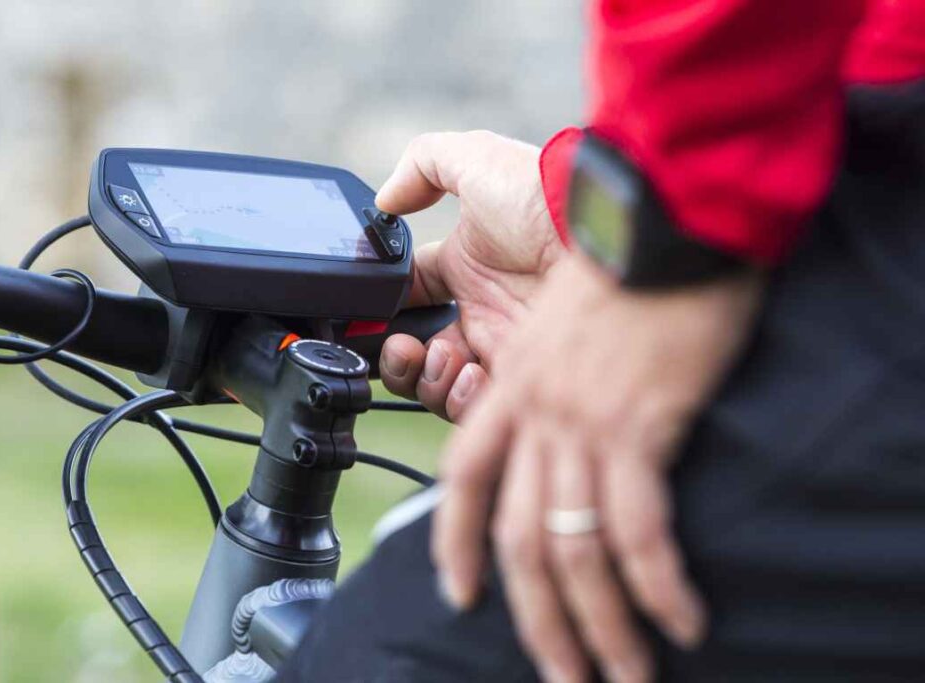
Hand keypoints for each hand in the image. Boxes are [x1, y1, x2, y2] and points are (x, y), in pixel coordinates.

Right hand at [376, 130, 566, 420]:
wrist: (600, 238)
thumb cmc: (542, 196)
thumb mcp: (476, 160)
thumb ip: (421, 166)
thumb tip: (384, 200)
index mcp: (464, 265)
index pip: (409, 296)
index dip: (381, 308)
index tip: (366, 314)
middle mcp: (481, 309)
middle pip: (419, 352)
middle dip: (398, 359)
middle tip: (405, 348)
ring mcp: (503, 346)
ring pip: (441, 385)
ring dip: (425, 380)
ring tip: (441, 359)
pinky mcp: (525, 380)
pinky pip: (480, 410)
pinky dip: (462, 400)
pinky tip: (470, 374)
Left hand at [433, 256, 764, 682]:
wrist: (668, 215)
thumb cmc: (628, 258)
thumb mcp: (564, 311)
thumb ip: (553, 365)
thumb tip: (572, 412)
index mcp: (514, 381)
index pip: (463, 475)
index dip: (452, 540)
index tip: (459, 591)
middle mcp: (537, 409)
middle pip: (514, 536)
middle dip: (535, 617)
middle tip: (560, 670)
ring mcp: (582, 420)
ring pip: (571, 548)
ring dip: (596, 625)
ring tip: (618, 673)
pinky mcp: (638, 423)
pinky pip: (637, 529)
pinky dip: (657, 586)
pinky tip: (678, 620)